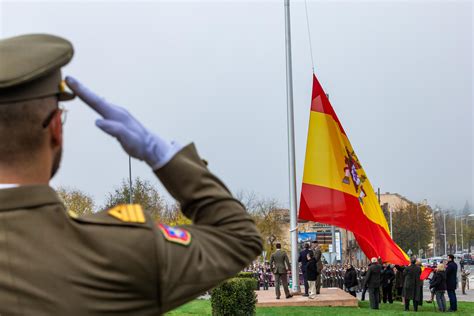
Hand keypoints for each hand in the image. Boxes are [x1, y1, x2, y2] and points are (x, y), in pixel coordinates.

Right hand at [66, 76, 182, 169]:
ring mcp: (117, 115)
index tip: (70, 80)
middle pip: (95, 99)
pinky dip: (93, 102)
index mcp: (116, 115)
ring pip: (98, 102)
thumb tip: (98, 121)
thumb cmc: (140, 144)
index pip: (95, 101)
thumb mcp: (128, 140)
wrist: (151, 147)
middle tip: (68, 78)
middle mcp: (116, 111)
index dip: (82, 91)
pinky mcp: (116, 120)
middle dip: (81, 89)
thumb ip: (115, 130)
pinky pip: (101, 108)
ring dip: (86, 94)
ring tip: (75, 87)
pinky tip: (91, 102)